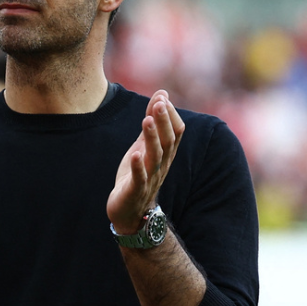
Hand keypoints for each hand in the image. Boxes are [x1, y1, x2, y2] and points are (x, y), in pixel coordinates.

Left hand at [107, 90, 183, 234]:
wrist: (129, 211)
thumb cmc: (138, 174)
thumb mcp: (144, 144)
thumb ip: (152, 121)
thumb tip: (162, 94)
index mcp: (165, 154)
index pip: (176, 132)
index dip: (170, 115)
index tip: (162, 98)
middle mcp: (161, 165)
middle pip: (168, 141)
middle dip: (164, 122)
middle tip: (159, 103)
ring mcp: (149, 179)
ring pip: (155, 157)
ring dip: (151, 138)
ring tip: (146, 120)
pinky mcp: (135, 191)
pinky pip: (140, 179)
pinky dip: (139, 167)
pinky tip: (135, 155)